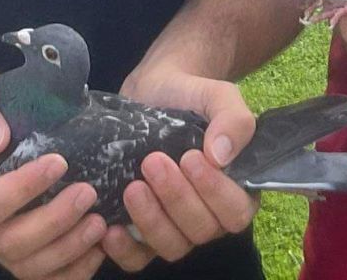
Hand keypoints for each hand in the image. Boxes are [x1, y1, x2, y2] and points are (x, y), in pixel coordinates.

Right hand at [0, 75, 107, 279]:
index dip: (24, 189)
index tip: (61, 162)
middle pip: (8, 242)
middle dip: (53, 221)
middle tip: (89, 193)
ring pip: (26, 267)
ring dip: (67, 249)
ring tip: (100, 222)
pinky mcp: (21, 252)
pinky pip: (42, 278)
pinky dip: (71, 271)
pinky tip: (98, 249)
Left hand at [101, 69, 258, 273]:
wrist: (154, 87)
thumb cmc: (191, 93)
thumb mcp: (217, 95)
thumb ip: (233, 120)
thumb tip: (221, 155)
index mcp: (235, 187)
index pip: (235, 211)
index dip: (215, 192)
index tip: (190, 157)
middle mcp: (209, 214)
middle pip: (201, 230)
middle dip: (176, 199)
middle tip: (153, 162)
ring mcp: (176, 225)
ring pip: (172, 246)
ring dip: (151, 221)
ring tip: (132, 187)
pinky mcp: (143, 229)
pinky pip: (139, 258)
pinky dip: (125, 251)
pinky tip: (110, 229)